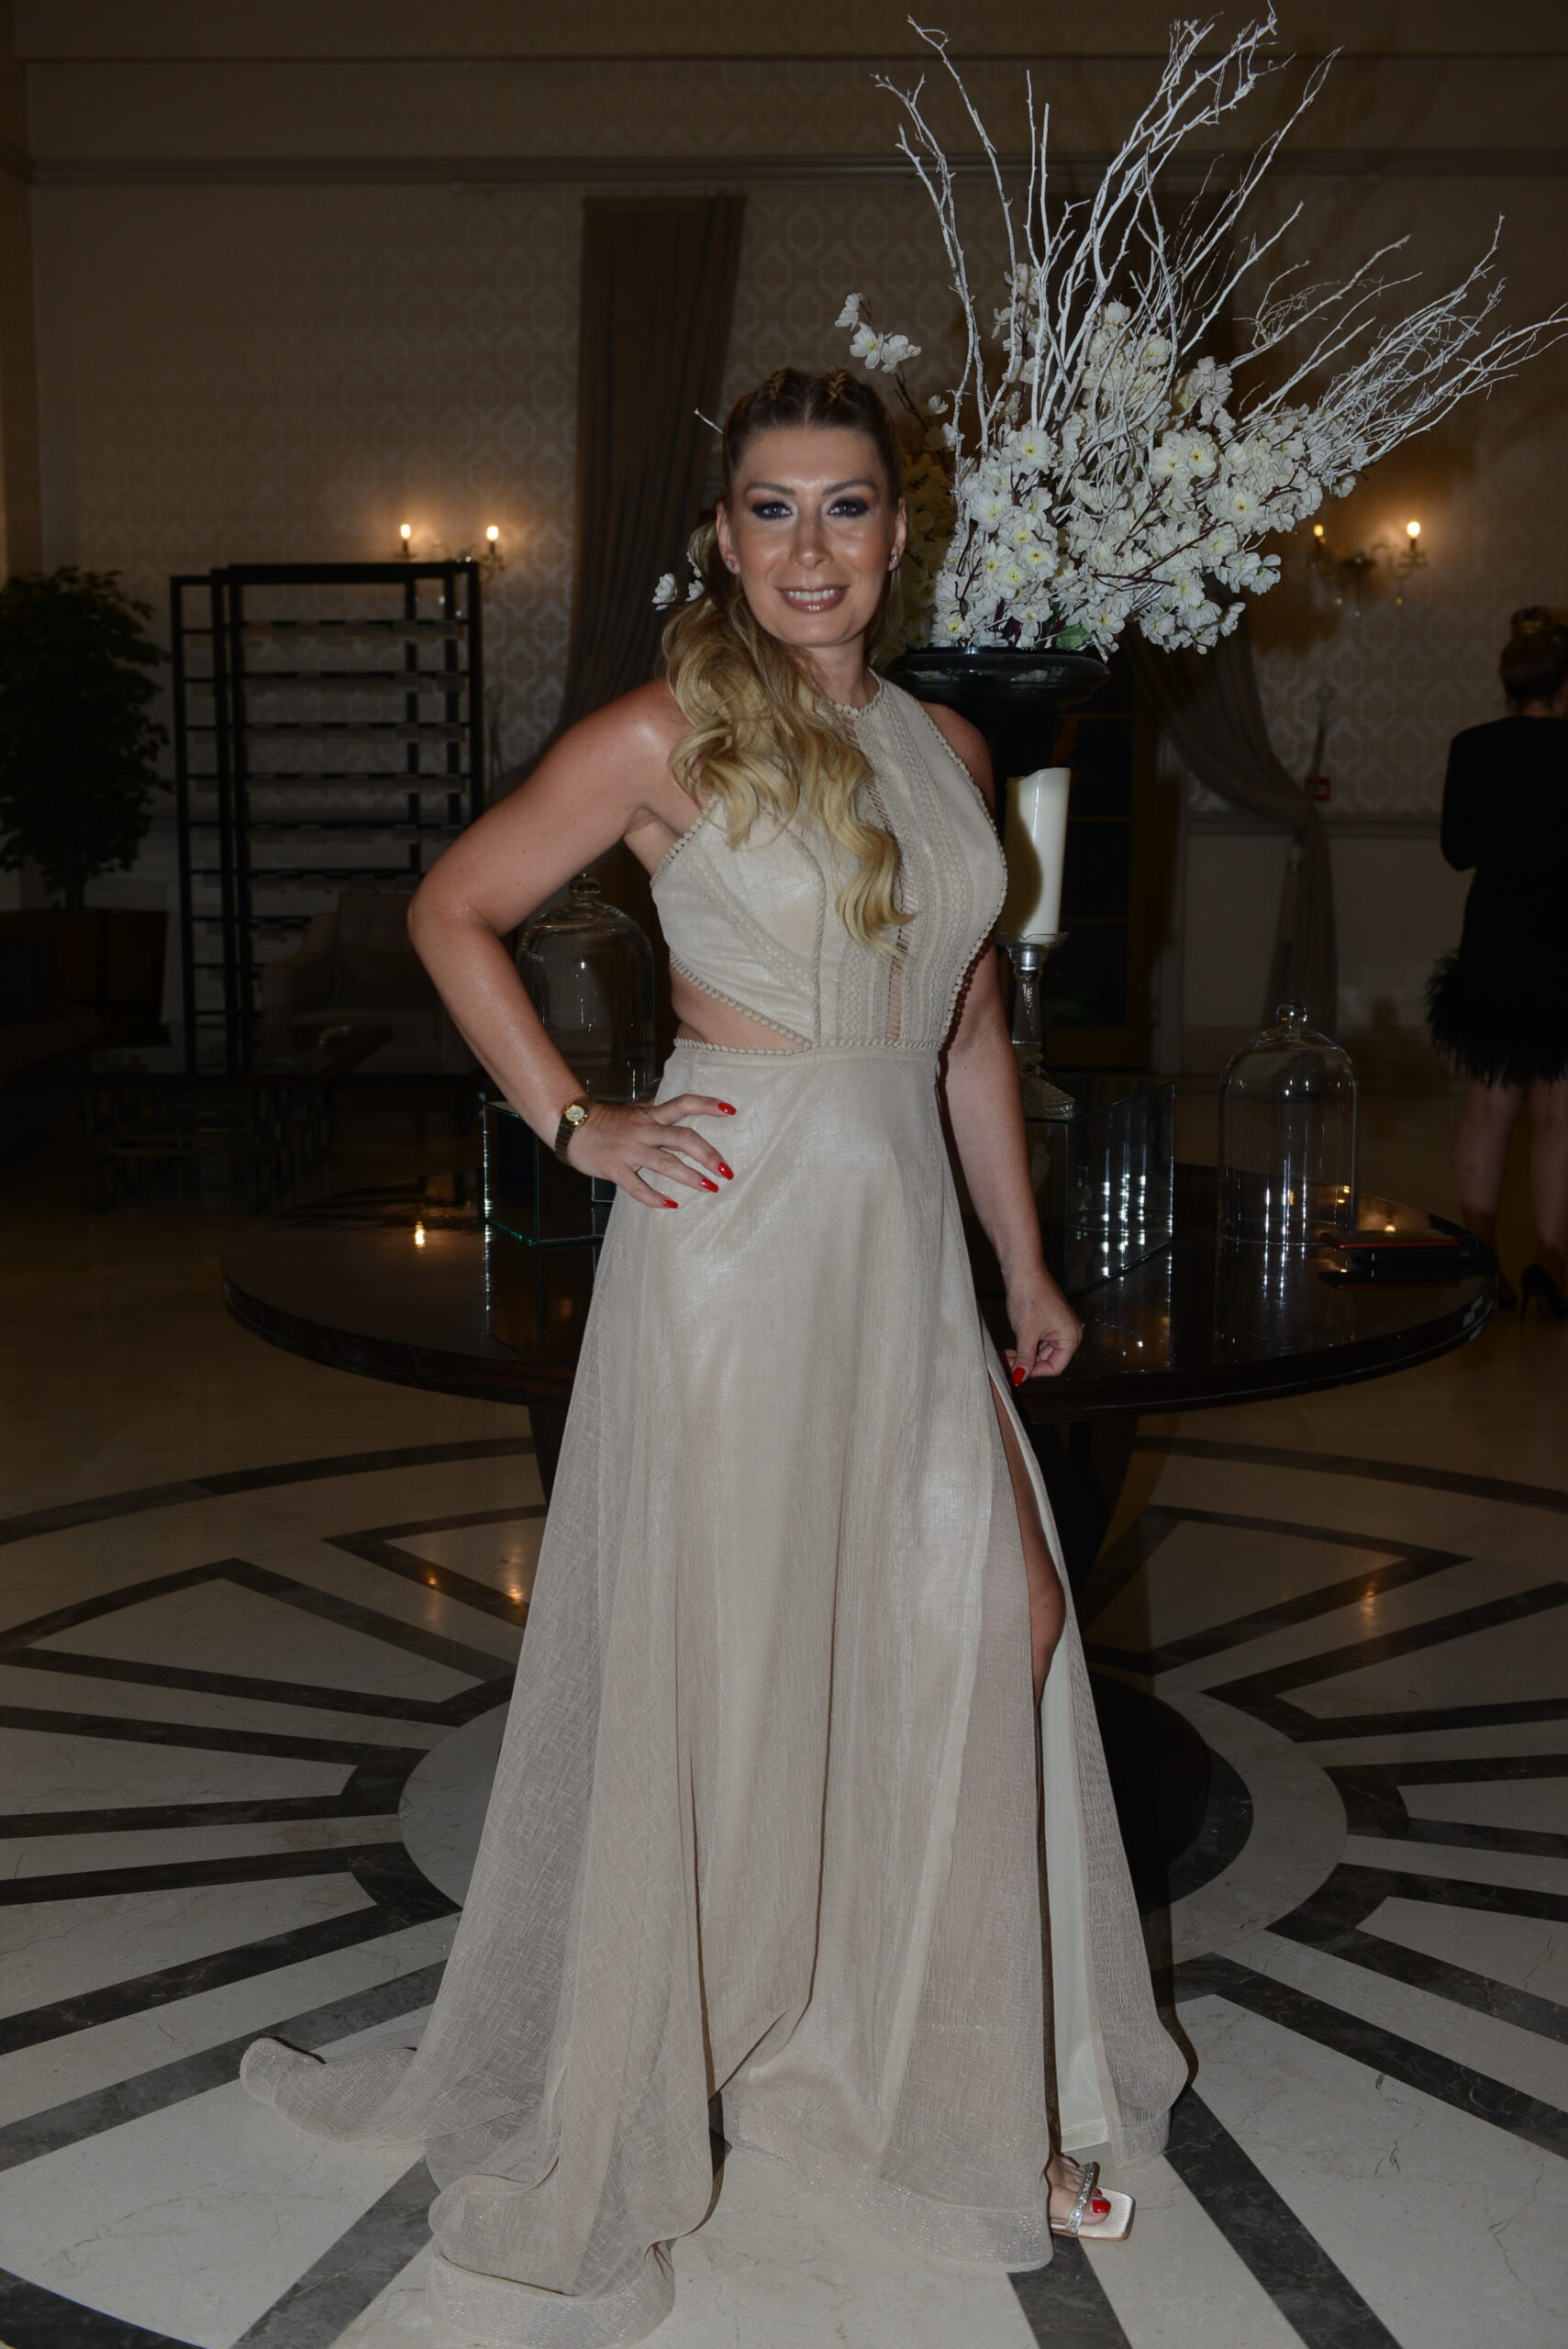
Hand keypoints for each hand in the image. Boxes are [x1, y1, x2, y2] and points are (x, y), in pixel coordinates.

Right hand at [563, 1091, 735, 1208]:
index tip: (731, 1110)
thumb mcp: (635, 1111)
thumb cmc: (607, 1122)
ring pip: (665, 1163)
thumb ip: (657, 1111)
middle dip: (707, 1154)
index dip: (707, 1105)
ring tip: (710, 1188)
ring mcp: (630, 1150)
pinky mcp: (616, 1169)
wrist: (571, 1129)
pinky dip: (655, 1198)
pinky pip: (637, 1187)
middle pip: (682, 1138)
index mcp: (651, 1116)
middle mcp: (644, 1131)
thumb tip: (681, 1107)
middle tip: (726, 1171)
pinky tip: (671, 1206)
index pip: (683, 1104)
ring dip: (690, 1177)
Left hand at [1003, 1269, 1080, 1383]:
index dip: (1035, 1372)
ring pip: (1042, 1351)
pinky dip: (1026, 1345)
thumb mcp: (1025, 1333)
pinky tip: (1013, 1346)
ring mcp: (1059, 1326)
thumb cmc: (1029, 1297)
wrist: (1024, 1271)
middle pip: (1049, 1360)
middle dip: (1028, 1363)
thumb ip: (1025, 1358)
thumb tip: (1020, 1378)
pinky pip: (1039, 1340)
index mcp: (1070, 1337)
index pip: (1055, 1367)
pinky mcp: (1049, 1321)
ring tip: (1007, 1354)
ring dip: (1025, 1354)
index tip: (1018, 1372)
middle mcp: (1069, 1333)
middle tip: (1008, 1363)